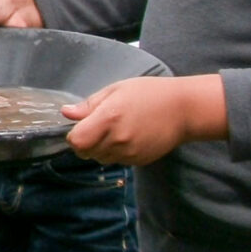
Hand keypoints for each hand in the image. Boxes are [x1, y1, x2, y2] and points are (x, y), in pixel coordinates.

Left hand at [65, 74, 225, 165]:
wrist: (184, 109)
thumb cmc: (149, 93)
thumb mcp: (116, 90)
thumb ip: (90, 105)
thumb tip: (66, 113)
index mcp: (109, 118)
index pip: (77, 141)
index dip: (74, 136)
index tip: (80, 127)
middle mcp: (118, 139)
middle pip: (87, 152)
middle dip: (86, 143)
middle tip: (98, 128)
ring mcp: (130, 152)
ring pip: (101, 159)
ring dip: (101, 149)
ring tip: (117, 130)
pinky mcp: (140, 160)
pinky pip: (118, 161)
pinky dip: (117, 153)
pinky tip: (130, 137)